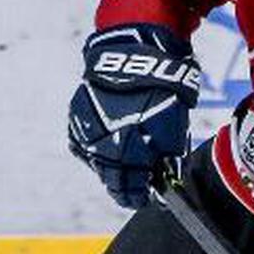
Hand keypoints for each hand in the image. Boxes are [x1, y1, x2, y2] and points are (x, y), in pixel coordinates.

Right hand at [68, 24, 199, 207]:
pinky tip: (113, 140)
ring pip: (98, 162)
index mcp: (127, 156)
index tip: (148, 197)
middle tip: (139, 183)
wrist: (137, 56)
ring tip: (128, 159)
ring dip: (112, 164)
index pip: (131, 193)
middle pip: (112, 180)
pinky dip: (100, 145)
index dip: (140, 198)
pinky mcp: (77, 118)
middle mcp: (101, 150)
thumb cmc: (163, 93)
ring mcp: (86, 134)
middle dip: (127, 184)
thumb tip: (166, 177)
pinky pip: (87, 143)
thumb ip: (168, 160)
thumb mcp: (176, 131)